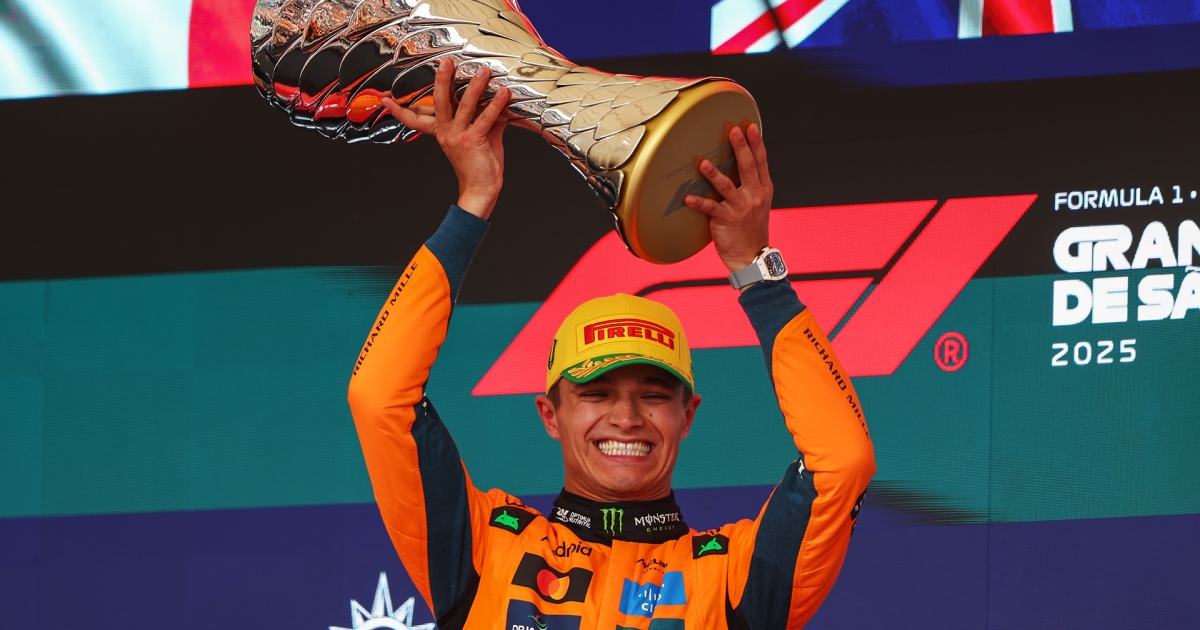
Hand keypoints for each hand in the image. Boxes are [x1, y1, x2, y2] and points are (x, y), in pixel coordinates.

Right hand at [382, 59, 510, 218]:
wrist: (480, 190)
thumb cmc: (478, 166)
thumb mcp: (478, 138)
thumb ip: (486, 119)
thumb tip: (498, 102)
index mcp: (441, 132)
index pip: (416, 118)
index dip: (400, 109)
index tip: (385, 100)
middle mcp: (446, 133)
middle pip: (439, 102)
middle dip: (441, 80)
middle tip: (446, 62)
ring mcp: (458, 136)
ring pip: (463, 106)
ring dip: (474, 87)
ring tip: (483, 72)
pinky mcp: (472, 141)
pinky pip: (485, 119)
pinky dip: (495, 105)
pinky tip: (503, 94)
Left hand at [683, 124, 772, 274]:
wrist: (752, 255)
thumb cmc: (752, 228)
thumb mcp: (759, 203)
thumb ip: (752, 184)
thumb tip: (740, 163)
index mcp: (763, 189)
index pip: (761, 161)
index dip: (756, 143)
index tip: (751, 126)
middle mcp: (755, 196)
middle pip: (747, 167)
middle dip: (740, 147)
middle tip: (733, 131)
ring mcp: (741, 208)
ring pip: (727, 186)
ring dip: (714, 174)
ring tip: (703, 164)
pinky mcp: (727, 220)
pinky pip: (711, 209)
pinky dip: (699, 203)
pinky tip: (688, 198)